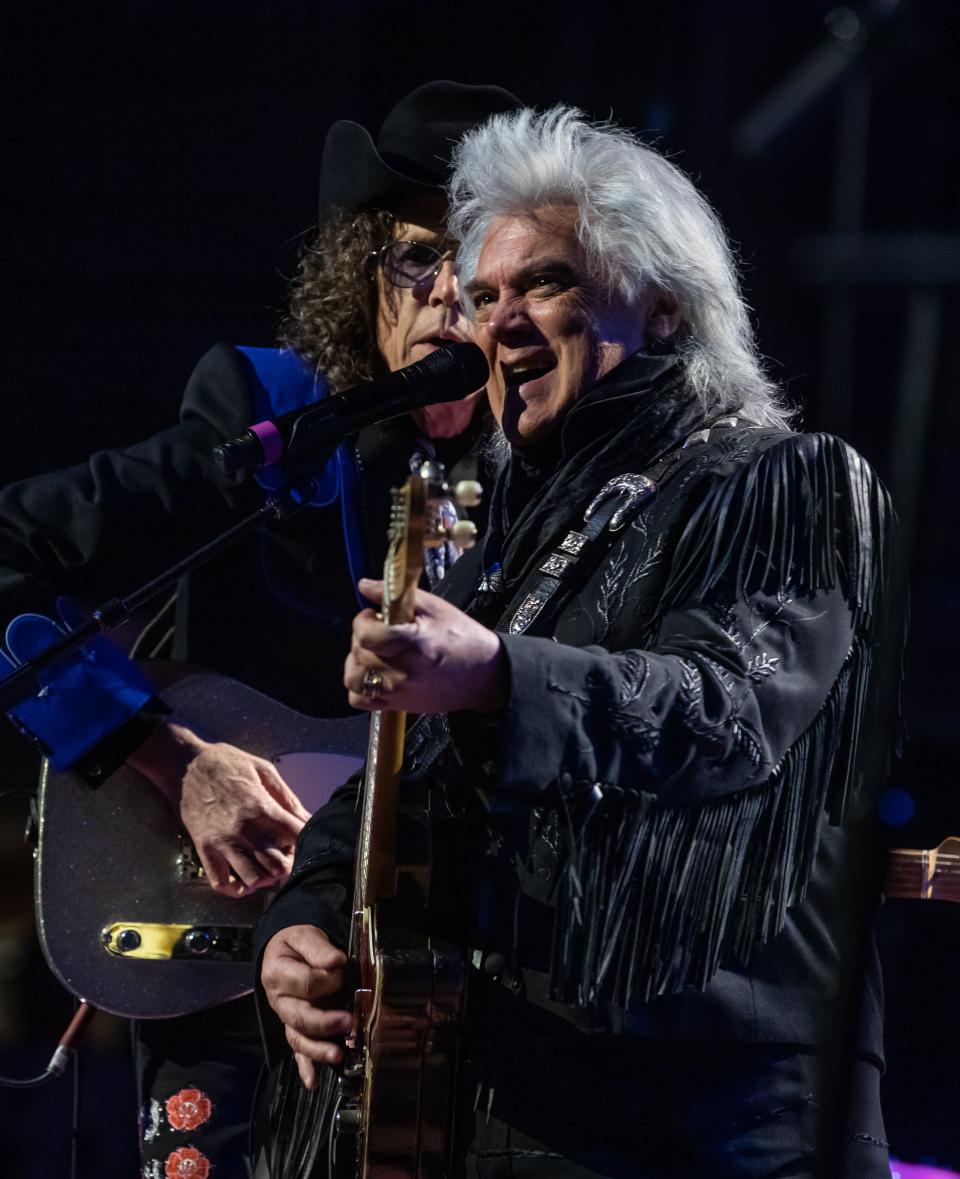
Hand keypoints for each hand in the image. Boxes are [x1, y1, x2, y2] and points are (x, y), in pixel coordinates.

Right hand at [128, 721, 310, 895]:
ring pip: (254, 878)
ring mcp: (222, 843)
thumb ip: (287, 798)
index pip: (296, 837)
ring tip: (269, 865)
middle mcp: (243, 830)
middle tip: (288, 852)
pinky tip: (246, 880)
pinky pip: (221, 883)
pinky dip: (237, 889)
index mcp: (260, 808)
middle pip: (279, 865)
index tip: (305, 838)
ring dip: (267, 877)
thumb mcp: (264, 770)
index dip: (307, 841)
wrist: (187, 765)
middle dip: (290, 862)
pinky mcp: (205, 850)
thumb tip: (307, 818)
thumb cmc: (226, 764)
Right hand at [261, 925, 352, 1088]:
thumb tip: (337, 961)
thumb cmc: (296, 944)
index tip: (342, 968)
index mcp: (277, 974)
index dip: (327, 979)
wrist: (285, 950)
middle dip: (324, 1023)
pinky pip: (298, 1051)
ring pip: (298, 1039)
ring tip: (337, 1056)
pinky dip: (305, 1067)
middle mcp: (279, 1001)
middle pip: (299, 1017)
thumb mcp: (304, 936)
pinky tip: (314, 1081)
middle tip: (348, 1023)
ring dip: (317, 1050)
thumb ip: (319, 949)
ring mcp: (287, 1017)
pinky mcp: (295, 1028)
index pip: (305, 983)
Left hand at [344, 578, 506, 714]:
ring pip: (353, 678)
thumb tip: (363, 585)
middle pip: (359, 652)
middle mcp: (402, 672)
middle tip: (381, 630)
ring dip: (357, 661)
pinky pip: (359, 699)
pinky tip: (374, 672)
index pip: (366, 635)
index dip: (364, 621)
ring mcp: (397, 692)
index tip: (375, 615)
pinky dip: (360, 686)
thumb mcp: (435, 608)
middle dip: (363, 636)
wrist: (483, 676)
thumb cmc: (462, 638)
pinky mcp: (396, 706)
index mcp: (413, 644)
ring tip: (374, 652)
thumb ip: (395, 595)